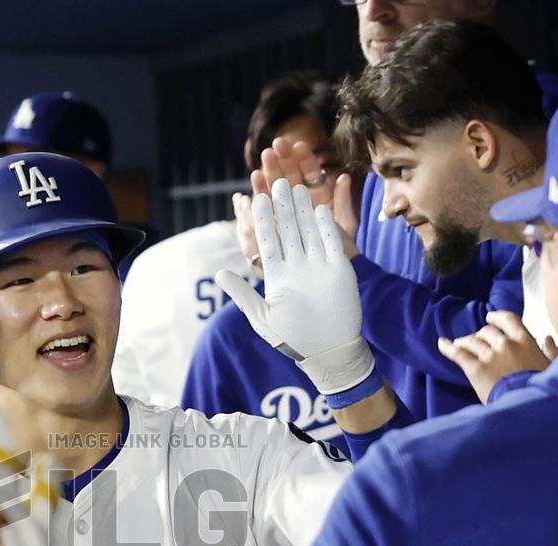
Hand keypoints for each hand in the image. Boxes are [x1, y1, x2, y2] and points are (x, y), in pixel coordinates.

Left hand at [215, 178, 370, 395]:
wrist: (327, 350)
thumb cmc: (292, 338)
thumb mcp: (261, 316)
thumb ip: (241, 294)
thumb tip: (218, 274)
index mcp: (278, 275)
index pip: (268, 241)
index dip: (262, 220)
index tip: (255, 198)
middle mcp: (297, 266)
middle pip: (288, 230)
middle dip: (281, 207)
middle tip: (276, 182)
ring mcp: (319, 264)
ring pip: (308, 230)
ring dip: (302, 210)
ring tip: (295, 187)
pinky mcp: (339, 267)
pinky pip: (331, 241)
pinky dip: (325, 226)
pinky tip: (318, 208)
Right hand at [252, 138, 359, 254]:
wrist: (332, 285)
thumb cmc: (342, 253)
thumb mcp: (347, 225)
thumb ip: (343, 201)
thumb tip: (343, 177)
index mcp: (318, 200)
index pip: (310, 175)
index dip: (304, 160)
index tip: (298, 145)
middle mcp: (300, 209)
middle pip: (288, 182)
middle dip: (280, 164)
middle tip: (273, 147)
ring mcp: (286, 223)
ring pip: (273, 198)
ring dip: (265, 181)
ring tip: (258, 168)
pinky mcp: (273, 242)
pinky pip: (262, 224)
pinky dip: (253, 211)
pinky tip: (245, 198)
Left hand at [438, 311, 557, 403]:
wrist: (527, 404)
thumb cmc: (539, 385)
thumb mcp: (550, 365)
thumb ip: (551, 350)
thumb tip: (547, 339)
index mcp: (524, 340)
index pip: (508, 319)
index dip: (496, 317)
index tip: (489, 318)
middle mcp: (505, 344)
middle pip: (486, 332)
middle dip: (479, 336)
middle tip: (475, 342)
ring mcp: (489, 356)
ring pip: (471, 341)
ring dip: (464, 342)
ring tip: (460, 344)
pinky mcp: (475, 369)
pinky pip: (458, 353)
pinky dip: (448, 347)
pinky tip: (441, 343)